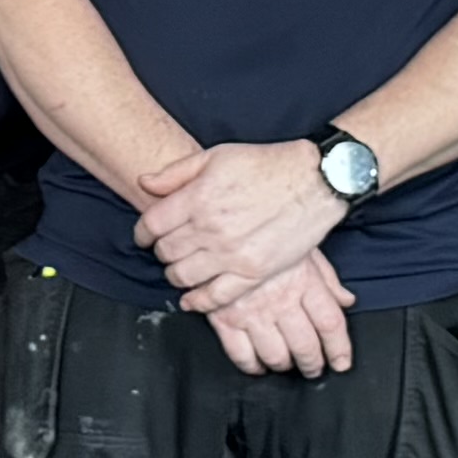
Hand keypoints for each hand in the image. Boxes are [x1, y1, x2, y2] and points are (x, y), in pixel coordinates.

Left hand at [135, 136, 346, 306]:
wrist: (314, 181)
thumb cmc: (267, 164)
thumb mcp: (217, 156)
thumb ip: (176, 172)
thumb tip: (144, 183)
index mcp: (198, 197)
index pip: (152, 224)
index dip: (142, 232)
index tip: (145, 236)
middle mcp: (211, 228)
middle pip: (165, 251)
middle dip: (161, 252)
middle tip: (167, 250)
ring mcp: (232, 253)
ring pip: (183, 276)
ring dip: (175, 274)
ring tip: (180, 269)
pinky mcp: (253, 272)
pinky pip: (215, 297)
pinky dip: (198, 301)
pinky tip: (192, 298)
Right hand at [205, 248, 357, 377]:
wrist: (220, 225)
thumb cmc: (264, 235)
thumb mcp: (302, 246)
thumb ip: (327, 277)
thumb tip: (346, 301)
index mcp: (303, 280)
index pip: (330, 324)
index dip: (339, 349)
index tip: (341, 363)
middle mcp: (280, 299)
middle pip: (305, 346)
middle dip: (312, 364)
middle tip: (313, 369)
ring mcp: (251, 311)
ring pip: (275, 356)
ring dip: (284, 366)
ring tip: (286, 364)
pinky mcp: (224, 318)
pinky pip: (241, 355)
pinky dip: (252, 366)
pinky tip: (258, 365)